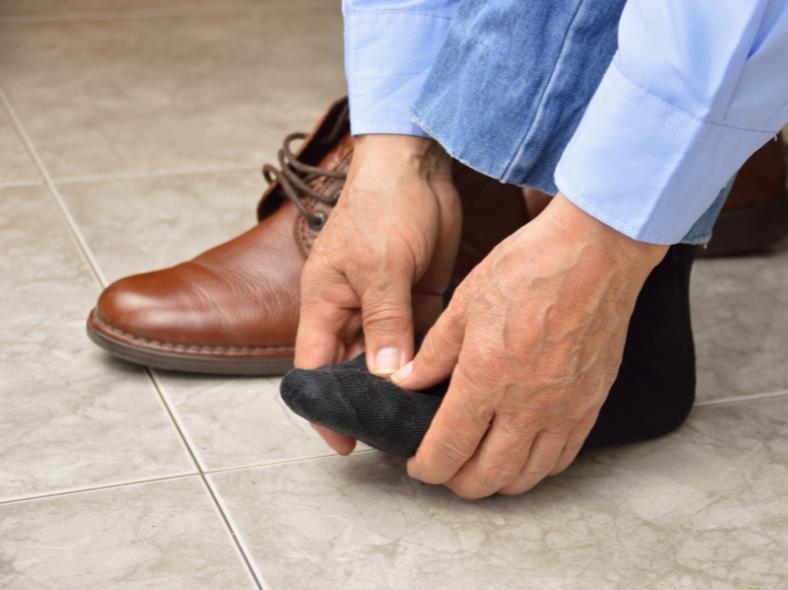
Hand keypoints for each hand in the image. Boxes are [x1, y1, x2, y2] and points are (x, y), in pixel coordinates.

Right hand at [294, 134, 460, 454]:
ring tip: (427, 419)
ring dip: (404, 385)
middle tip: (399, 438)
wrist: (418, 167)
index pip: (313, 368)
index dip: (324, 407)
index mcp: (324, 304)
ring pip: (391, 359)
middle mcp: (352, 311)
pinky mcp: (418, 299)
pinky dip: (429, 361)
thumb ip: (384, 322)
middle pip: (354, 370)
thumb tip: (388, 376)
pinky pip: (420, 340)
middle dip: (371, 402)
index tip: (345, 444)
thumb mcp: (379, 267)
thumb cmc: (382, 207)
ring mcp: (386, 307)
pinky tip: (446, 385)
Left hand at [392, 195, 667, 497]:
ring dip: (497, 481)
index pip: (447, 450)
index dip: (425, 467)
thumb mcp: (465, 303)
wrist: (596, 253)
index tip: (416, 462)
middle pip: (485, 477)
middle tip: (445, 465)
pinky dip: (537, 467)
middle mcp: (527, 405)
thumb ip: (434, 353)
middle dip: (456, 481)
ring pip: (526, 477)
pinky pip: (562, 458)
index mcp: (486, 378)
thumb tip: (406, 383)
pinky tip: (523, 452)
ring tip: (480, 464)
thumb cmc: (530, 268)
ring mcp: (564, 409)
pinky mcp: (591, 404)